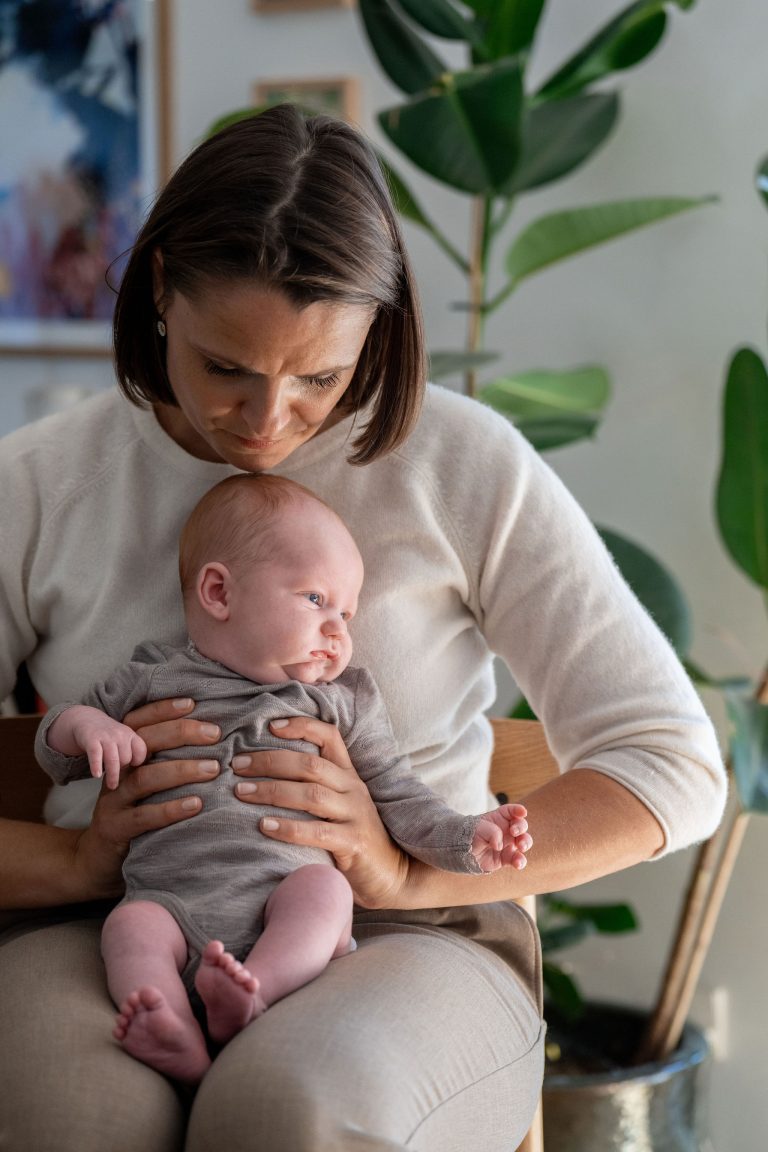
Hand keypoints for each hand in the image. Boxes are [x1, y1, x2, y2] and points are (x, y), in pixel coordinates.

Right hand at [55, 706, 146, 789]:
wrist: (85, 719)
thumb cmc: (107, 736)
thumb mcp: (122, 739)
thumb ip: (130, 752)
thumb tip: (140, 774)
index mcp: (130, 735)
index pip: (140, 751)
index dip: (137, 762)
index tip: (131, 768)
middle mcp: (120, 734)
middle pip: (126, 758)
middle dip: (122, 769)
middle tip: (116, 774)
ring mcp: (105, 736)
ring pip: (113, 759)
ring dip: (113, 775)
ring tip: (112, 785)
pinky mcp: (91, 739)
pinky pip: (96, 754)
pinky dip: (96, 766)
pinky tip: (96, 775)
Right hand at [72, 699, 221, 897]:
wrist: (99, 858)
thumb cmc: (138, 812)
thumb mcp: (149, 783)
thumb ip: (168, 759)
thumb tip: (215, 737)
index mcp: (124, 755)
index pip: (139, 722)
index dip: (163, 709)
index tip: (194, 702)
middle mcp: (116, 772)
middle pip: (143, 743)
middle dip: (180, 734)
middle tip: (215, 733)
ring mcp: (112, 801)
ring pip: (144, 778)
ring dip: (181, 770)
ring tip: (214, 768)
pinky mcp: (115, 829)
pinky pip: (144, 816)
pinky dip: (171, 808)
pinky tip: (197, 804)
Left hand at [232, 717, 409, 909]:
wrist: (392, 875)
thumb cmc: (353, 839)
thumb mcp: (338, 806)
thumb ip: (313, 789)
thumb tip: (261, 776)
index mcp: (348, 775)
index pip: (329, 736)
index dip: (301, 726)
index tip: (270, 725)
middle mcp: (353, 789)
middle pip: (310, 764)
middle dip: (270, 761)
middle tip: (237, 766)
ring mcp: (356, 815)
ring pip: (311, 794)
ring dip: (272, 790)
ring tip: (241, 792)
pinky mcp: (355, 843)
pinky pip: (318, 832)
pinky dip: (289, 827)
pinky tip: (264, 826)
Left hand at [471, 803, 531, 872]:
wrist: (462, 852)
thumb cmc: (471, 835)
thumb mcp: (479, 828)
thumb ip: (492, 833)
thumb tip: (501, 846)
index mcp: (500, 817)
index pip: (512, 811)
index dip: (518, 810)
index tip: (523, 812)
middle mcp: (507, 830)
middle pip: (521, 825)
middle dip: (521, 827)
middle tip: (514, 832)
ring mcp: (509, 843)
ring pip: (524, 841)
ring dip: (525, 843)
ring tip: (521, 846)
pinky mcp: (507, 858)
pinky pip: (518, 859)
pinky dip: (520, 861)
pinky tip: (518, 863)